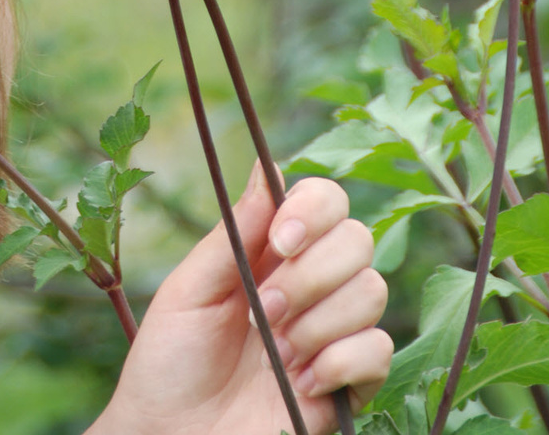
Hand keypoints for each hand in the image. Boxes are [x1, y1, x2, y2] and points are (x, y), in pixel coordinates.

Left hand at [90, 164, 390, 434]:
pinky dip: (339, 363)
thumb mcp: (190, 289)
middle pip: (357, 237)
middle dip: (311, 273)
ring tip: (275, 353)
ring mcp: (332, 331)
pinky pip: (379, 349)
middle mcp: (310, 282)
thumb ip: (236, 231)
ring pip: (372, 289)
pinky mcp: (349, 381)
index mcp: (270, 250)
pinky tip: (299, 382)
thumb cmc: (169, 361)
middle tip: (263, 311)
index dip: (313, 210)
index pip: (324, 199)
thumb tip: (267, 166)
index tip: (279, 242)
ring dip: (318, 321)